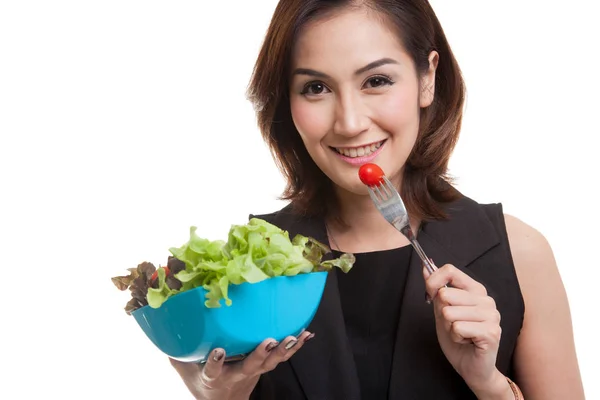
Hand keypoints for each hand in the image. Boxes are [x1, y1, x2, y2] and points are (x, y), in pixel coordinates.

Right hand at [170, 331, 313, 399]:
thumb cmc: (203, 382)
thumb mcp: (186, 370)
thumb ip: (178, 350)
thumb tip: (165, 324)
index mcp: (214, 378)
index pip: (214, 370)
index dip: (216, 362)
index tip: (218, 351)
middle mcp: (237, 376)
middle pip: (251, 367)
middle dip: (260, 355)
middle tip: (269, 342)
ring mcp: (254, 373)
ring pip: (271, 363)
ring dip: (284, 350)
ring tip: (295, 336)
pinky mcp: (266, 368)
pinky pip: (283, 357)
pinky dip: (296, 347)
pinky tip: (307, 334)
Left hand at [424, 264, 510, 397]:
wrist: (472, 368)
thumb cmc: (458, 339)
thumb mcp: (441, 310)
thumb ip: (436, 289)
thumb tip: (425, 266)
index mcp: (476, 290)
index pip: (450, 270)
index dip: (433, 282)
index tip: (431, 295)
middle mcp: (486, 300)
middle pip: (446, 294)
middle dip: (442, 313)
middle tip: (453, 325)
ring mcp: (491, 315)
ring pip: (450, 313)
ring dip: (449, 327)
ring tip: (461, 334)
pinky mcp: (491, 332)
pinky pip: (458, 328)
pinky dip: (455, 337)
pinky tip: (466, 341)